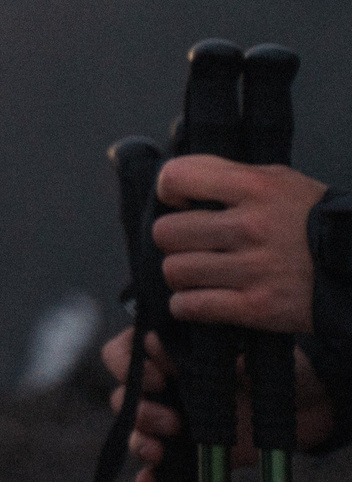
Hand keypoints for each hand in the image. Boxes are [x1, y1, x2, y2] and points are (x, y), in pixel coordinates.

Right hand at [105, 326, 333, 481]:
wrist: (303, 401)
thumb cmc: (269, 363)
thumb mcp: (253, 350)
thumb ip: (233, 353)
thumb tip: (220, 361)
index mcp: (167, 352)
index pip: (124, 351)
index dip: (130, 363)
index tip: (161, 373)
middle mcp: (163, 385)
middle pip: (124, 396)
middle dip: (139, 409)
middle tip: (172, 419)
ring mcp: (174, 419)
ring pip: (135, 430)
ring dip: (140, 440)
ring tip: (158, 451)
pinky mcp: (189, 451)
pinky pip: (158, 466)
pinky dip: (149, 475)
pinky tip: (149, 481)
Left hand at [155, 156, 326, 333]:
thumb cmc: (313, 220)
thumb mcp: (279, 181)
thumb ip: (228, 174)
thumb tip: (174, 177)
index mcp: (255, 188)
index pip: (177, 177)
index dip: (168, 190)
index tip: (178, 202)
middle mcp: (251, 227)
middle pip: (167, 232)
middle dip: (173, 239)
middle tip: (190, 243)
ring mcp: (255, 269)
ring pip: (176, 270)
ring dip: (181, 274)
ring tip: (198, 272)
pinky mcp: (259, 307)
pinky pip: (193, 306)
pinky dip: (187, 305)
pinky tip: (198, 299)